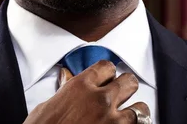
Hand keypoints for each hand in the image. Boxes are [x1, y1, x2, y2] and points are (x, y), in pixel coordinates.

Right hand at [23, 60, 150, 122]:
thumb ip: (64, 92)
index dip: (107, 73)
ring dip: (135, 110)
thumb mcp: (46, 107)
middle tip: (121, 93)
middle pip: (128, 81)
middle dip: (125, 87)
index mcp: (80, 86)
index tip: (107, 77)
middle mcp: (100, 99)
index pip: (106, 67)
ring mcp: (112, 120)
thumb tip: (66, 84)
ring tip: (129, 114)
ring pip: (140, 107)